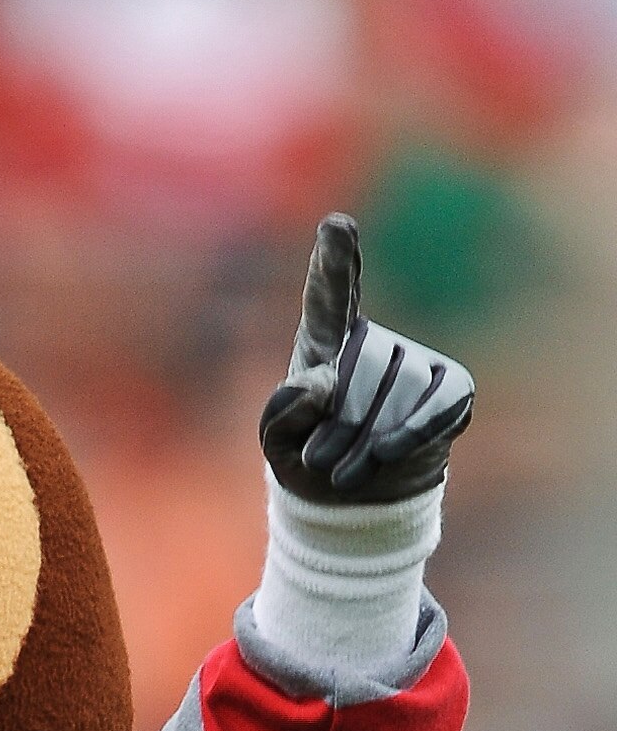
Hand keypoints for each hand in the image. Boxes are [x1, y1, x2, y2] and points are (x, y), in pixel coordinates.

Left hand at [260, 216, 473, 502]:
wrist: (353, 505)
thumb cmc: (309, 459)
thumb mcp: (278, 441)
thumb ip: (284, 410)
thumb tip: (321, 382)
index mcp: (325, 341)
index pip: (330, 298)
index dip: (334, 264)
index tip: (337, 225)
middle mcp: (375, 340)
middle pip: (360, 369)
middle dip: (338, 425)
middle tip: (319, 461)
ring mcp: (418, 361)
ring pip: (398, 392)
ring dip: (366, 443)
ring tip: (343, 474)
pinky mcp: (452, 389)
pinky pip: (441, 403)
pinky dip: (411, 434)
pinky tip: (386, 454)